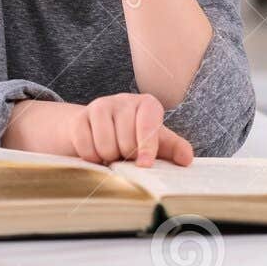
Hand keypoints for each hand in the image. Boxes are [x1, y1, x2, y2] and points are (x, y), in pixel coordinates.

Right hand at [69, 93, 193, 166]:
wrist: (101, 129)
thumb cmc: (136, 137)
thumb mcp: (158, 142)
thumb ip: (174, 149)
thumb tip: (186, 159)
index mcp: (147, 105)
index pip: (148, 125)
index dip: (147, 147)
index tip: (145, 165)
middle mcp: (124, 100)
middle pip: (125, 140)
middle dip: (126, 157)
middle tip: (126, 157)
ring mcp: (100, 106)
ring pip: (104, 144)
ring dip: (108, 158)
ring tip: (113, 155)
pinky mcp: (80, 117)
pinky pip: (85, 145)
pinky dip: (91, 157)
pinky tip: (96, 153)